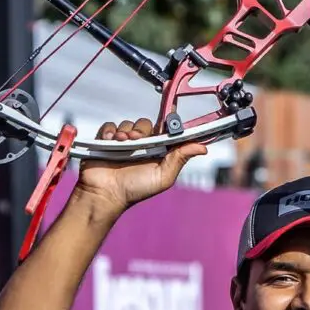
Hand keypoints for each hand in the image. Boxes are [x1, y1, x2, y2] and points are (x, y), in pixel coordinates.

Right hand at [72, 117, 207, 215]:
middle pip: (145, 123)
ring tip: (122, 144)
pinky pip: (110, 126)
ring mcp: (124, 141)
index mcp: (157, 150)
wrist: (106, 194)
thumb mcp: (163, 176)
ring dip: (125, 131)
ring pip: (128, 124)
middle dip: (141, 129)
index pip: (166, 129)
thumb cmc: (135, 189)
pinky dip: (110, 131)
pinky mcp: (107, 139)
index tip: (171, 115)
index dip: (169, 121)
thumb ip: (180, 159)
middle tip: (137, 140)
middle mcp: (142, 144)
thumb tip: (203, 147)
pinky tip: (110, 141)